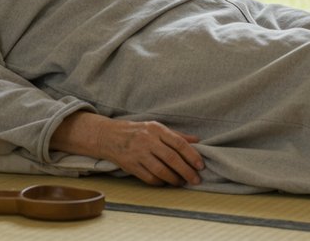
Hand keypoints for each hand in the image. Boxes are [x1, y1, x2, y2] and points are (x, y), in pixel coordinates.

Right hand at [60, 114, 203, 186]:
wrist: (109, 136)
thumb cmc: (137, 132)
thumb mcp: (156, 128)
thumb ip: (176, 135)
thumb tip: (197, 140)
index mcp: (156, 129)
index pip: (178, 143)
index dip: (191, 155)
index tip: (200, 166)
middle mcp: (147, 140)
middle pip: (172, 158)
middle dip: (186, 171)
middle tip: (196, 180)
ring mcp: (138, 153)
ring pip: (161, 170)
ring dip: (174, 179)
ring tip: (182, 182)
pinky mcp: (131, 165)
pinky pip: (149, 177)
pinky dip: (160, 182)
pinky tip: (166, 182)